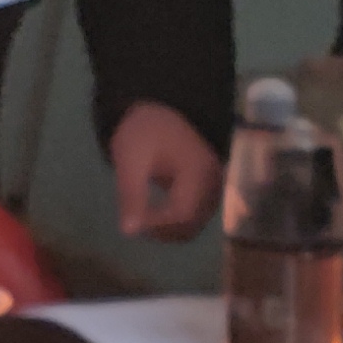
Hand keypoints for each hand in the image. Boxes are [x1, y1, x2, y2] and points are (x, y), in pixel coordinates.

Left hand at [108, 101, 217, 239]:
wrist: (159, 110)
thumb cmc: (144, 132)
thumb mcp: (131, 161)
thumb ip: (132, 196)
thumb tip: (129, 232)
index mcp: (198, 172)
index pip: (183, 214)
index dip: (157, 227)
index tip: (132, 226)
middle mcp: (213, 183)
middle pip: (192, 224)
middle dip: (163, 231)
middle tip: (135, 224)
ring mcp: (214, 187)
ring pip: (195, 224)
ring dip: (170, 229)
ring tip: (143, 219)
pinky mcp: (209, 189)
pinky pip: (196, 216)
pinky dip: (176, 222)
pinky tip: (156, 214)